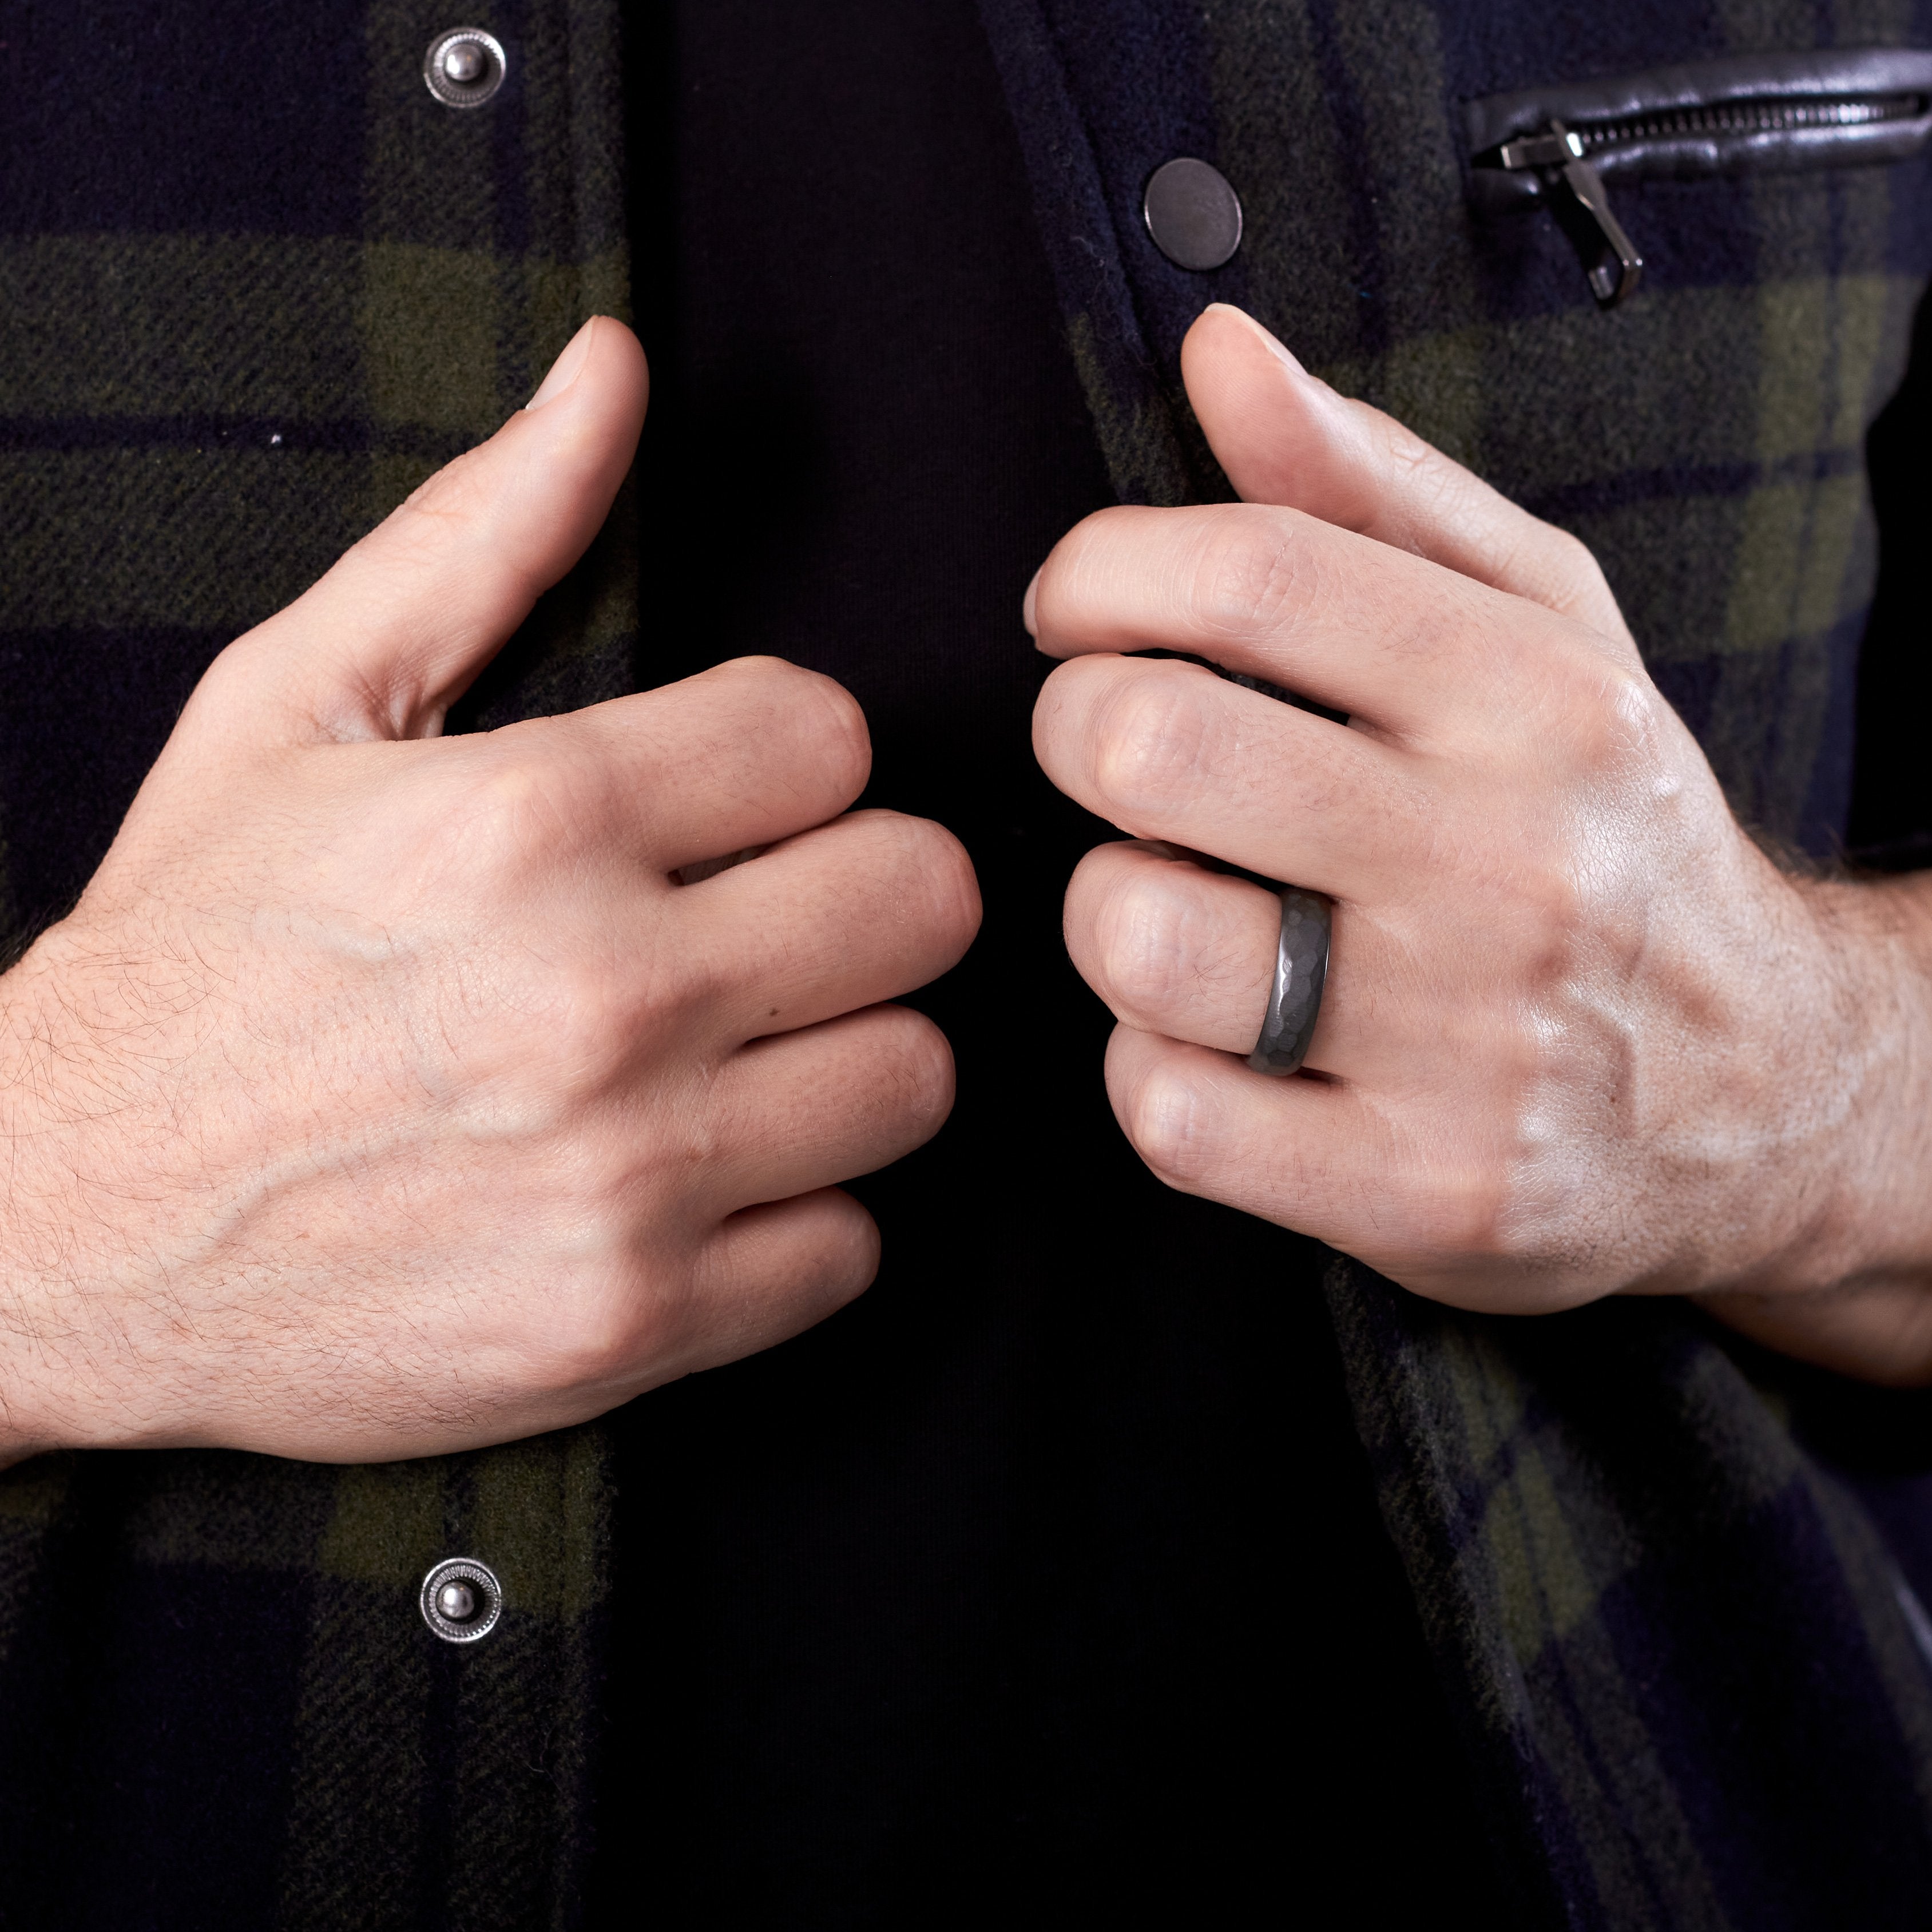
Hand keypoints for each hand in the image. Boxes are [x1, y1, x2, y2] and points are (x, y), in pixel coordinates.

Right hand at [0, 317, 979, 1462]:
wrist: (51, 1223)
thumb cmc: (191, 952)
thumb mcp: (299, 708)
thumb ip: (486, 534)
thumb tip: (614, 369)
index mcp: (532, 816)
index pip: (831, 736)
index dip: (788, 763)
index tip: (728, 807)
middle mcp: (601, 995)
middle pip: (925, 897)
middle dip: (861, 894)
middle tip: (775, 923)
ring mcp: (627, 1176)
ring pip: (916, 1076)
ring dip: (850, 1056)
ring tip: (745, 1055)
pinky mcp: (632, 1325)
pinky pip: (852, 1249)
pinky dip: (796, 1219)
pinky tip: (703, 1184)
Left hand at [1029, 303, 1931, 1381]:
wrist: (1768, 1089)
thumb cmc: (1608, 830)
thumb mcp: (1539, 627)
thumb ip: (1367, 486)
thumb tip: (1218, 354)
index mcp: (1533, 696)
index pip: (1248, 573)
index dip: (1102, 575)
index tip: (1079, 609)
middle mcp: (1506, 863)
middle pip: (1153, 745)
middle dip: (1083, 733)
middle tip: (1119, 754)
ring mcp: (1463, 1044)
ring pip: (1138, 937)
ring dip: (1114, 911)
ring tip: (1184, 906)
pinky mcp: (1417, 1191)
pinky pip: (1169, 1109)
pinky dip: (1154, 1069)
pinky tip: (1222, 1043)